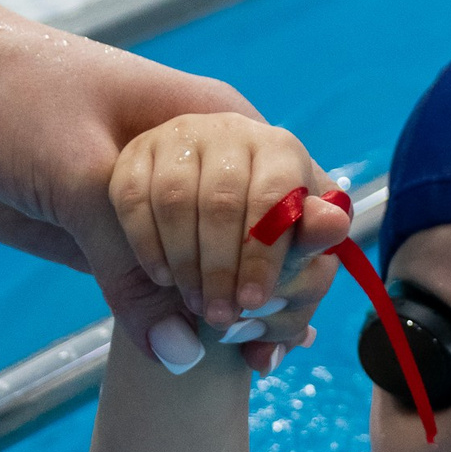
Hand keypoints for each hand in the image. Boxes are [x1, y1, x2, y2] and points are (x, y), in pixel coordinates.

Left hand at [0, 0, 340, 365]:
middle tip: (235, 330)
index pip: (288, 188)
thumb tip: (180, 354)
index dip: (283, 247)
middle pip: (278, 235)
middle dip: (274, 286)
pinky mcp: (131, 246)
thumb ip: (128, 266)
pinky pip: (183, 291)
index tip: (249, 298)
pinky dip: (210, 326)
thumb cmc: (7, 97)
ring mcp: (170, 209)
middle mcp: (206, 165)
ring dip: (253, 314)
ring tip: (251, 358)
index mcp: (213, 121)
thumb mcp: (75, 176)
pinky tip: (240, 363)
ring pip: (237, 269)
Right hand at [107, 112, 350, 371]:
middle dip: (221, 271)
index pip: (278, 198)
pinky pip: (134, 196)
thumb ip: (303, 267)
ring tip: (194, 305)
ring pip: (177, 199)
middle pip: (225, 202)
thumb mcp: (292, 265)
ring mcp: (184, 136)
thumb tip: (316, 258)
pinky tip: (164, 278)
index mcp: (285, 154)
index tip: (253, 303)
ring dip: (185, 262)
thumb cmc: (263, 251)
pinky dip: (147, 245)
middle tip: (220, 318)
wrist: (211, 222)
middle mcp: (236, 133)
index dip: (264, 255)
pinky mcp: (139, 151)